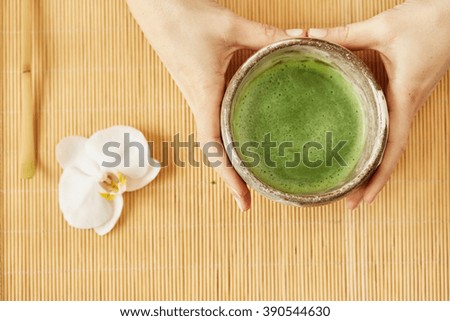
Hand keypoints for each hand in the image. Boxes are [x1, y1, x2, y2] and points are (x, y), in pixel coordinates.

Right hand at [126, 0, 302, 210]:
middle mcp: (198, 101)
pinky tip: (243, 133)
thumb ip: (266, 37)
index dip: (228, 176)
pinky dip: (226, 135)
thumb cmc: (183, 15)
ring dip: (230, 158)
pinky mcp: (198, 86)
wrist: (154, 4)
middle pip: (215, 150)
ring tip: (253, 172)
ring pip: (213, 136)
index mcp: (204, 94)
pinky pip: (212, 118)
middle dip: (232, 176)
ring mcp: (196, 95)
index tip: (244, 200)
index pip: (213, 147)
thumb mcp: (231, 26)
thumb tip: (300, 46)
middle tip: (255, 194)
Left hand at [308, 0, 449, 208]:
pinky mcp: (407, 94)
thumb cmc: (429, 20)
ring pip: (393, 144)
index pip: (393, 147)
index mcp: (404, 97)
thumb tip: (303, 36)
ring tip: (354, 186)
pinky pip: (393, 127)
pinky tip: (363, 149)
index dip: (378, 177)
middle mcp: (409, 107)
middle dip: (373, 182)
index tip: (362, 200)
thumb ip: (341, 35)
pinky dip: (380, 146)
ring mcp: (410, 103)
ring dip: (376, 167)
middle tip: (349, 203)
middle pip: (391, 154)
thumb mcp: (381, 28)